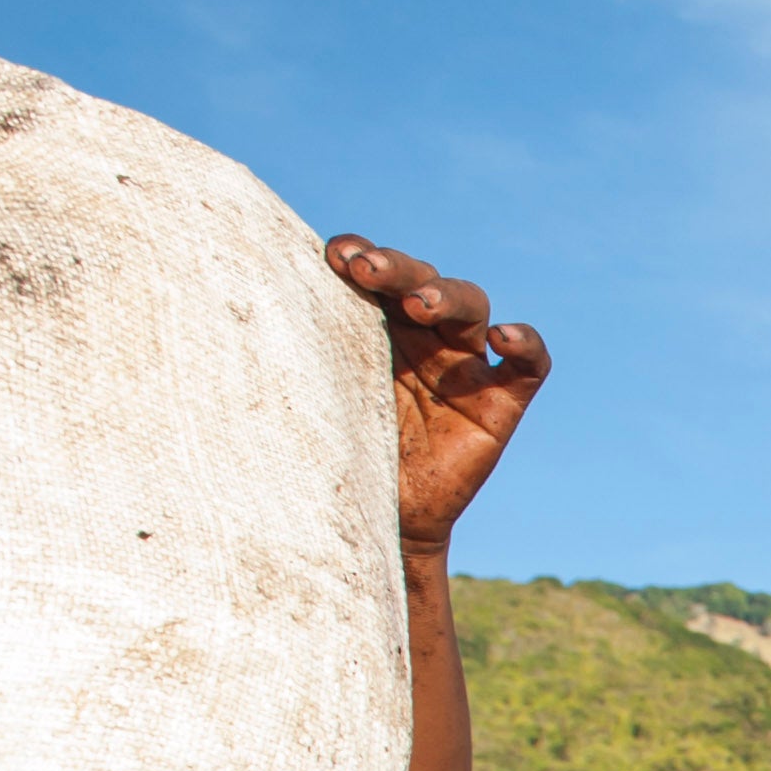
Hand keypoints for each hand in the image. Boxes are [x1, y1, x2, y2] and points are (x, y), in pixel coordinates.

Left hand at [323, 237, 546, 554]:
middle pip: (422, 278)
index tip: (333, 257)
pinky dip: (526, 344)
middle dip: (396, 267)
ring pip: (471, 306)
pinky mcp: (499, 404)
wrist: (376, 518)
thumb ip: (301, 350)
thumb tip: (240, 304)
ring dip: (445, 295)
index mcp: (377, 324)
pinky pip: (530, 365)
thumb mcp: (314, 395)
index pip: (375, 271)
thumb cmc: (338, 453)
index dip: (359, 252)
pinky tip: (505, 337)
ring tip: (419, 305)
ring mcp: (465, 367)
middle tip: (366, 271)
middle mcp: (424, 337)